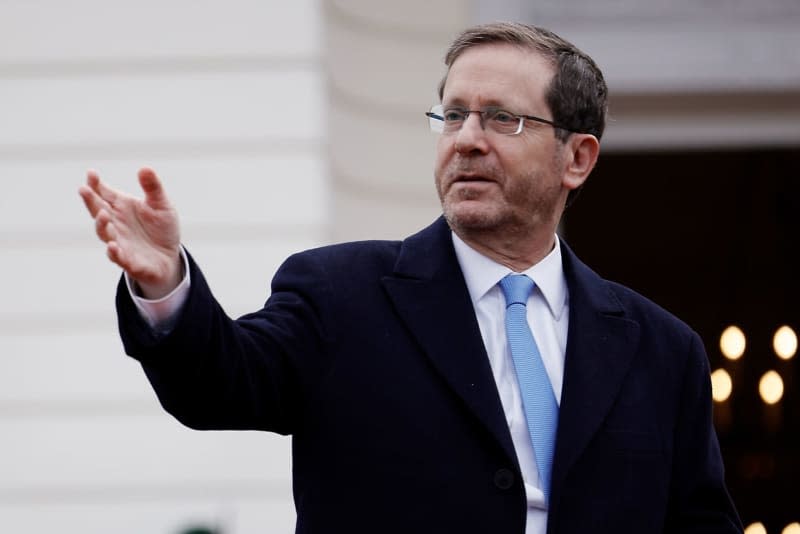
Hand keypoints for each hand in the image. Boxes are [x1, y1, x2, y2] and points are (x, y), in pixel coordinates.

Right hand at [79, 167, 181, 298]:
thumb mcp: (162, 205)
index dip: (96, 184)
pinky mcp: (128, 260)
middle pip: (97, 210)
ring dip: (101, 224)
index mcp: (121, 206)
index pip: (104, 192)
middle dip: (90, 200)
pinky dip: (113, 252)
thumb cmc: (161, 228)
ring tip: (103, 214)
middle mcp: (115, 223)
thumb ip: (153, 188)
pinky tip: (112, 245)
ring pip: (104, 233)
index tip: (91, 173)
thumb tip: (145, 168)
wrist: (169, 257)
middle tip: (84, 189)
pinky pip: (117, 257)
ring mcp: (119, 241)